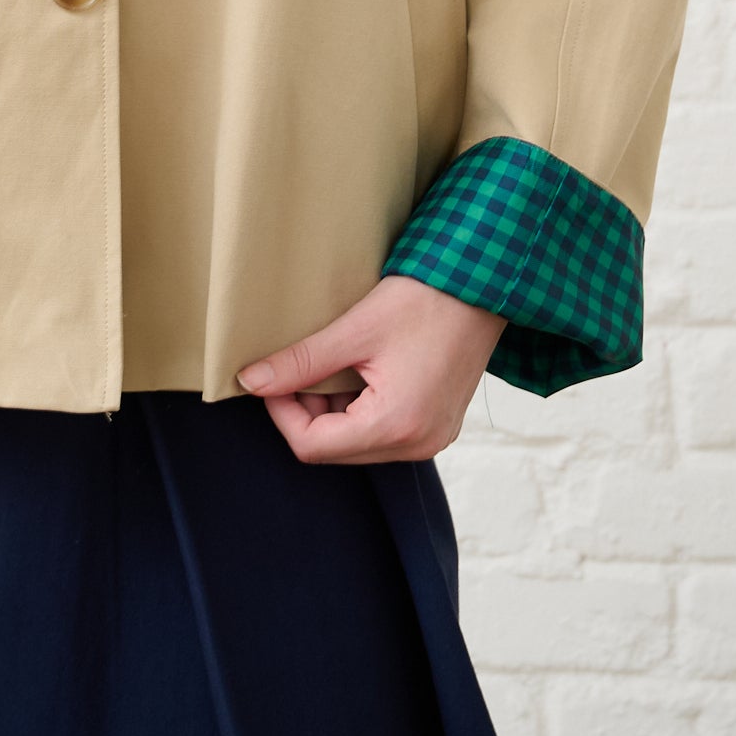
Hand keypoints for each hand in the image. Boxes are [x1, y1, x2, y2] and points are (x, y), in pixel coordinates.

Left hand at [235, 274, 504, 463]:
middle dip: (306, 410)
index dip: (281, 412)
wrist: (484, 286)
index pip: (312, 446)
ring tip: (333, 362)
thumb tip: (251, 381)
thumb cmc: (425, 301)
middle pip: (334, 449)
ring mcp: (431, 439)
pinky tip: (359, 371)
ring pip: (356, 443)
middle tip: (300, 366)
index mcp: (395, 426)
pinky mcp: (437, 426)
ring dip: (332, 409)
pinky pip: (382, 433)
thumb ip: (301, 362)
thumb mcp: (354, 330)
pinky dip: (359, 409)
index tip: (272, 376)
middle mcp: (417, 445)